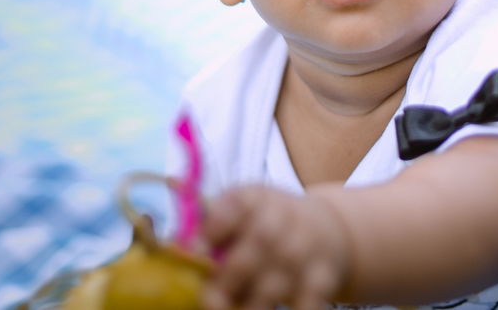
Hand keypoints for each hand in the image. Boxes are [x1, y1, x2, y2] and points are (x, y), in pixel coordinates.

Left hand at [200, 185, 349, 309]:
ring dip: (258, 300)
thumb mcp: (242, 213)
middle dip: (233, 274)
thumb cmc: (266, 225)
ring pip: (283, 273)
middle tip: (211, 301)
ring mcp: (306, 245)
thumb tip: (173, 250)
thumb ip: (211, 230)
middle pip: (261, 240)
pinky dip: (298, 309)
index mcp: (254, 198)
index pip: (236, 204)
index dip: (216, 226)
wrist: (325, 228)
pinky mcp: (323, 273)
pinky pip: (311, 296)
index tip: (196, 250)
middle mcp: (283, 216)